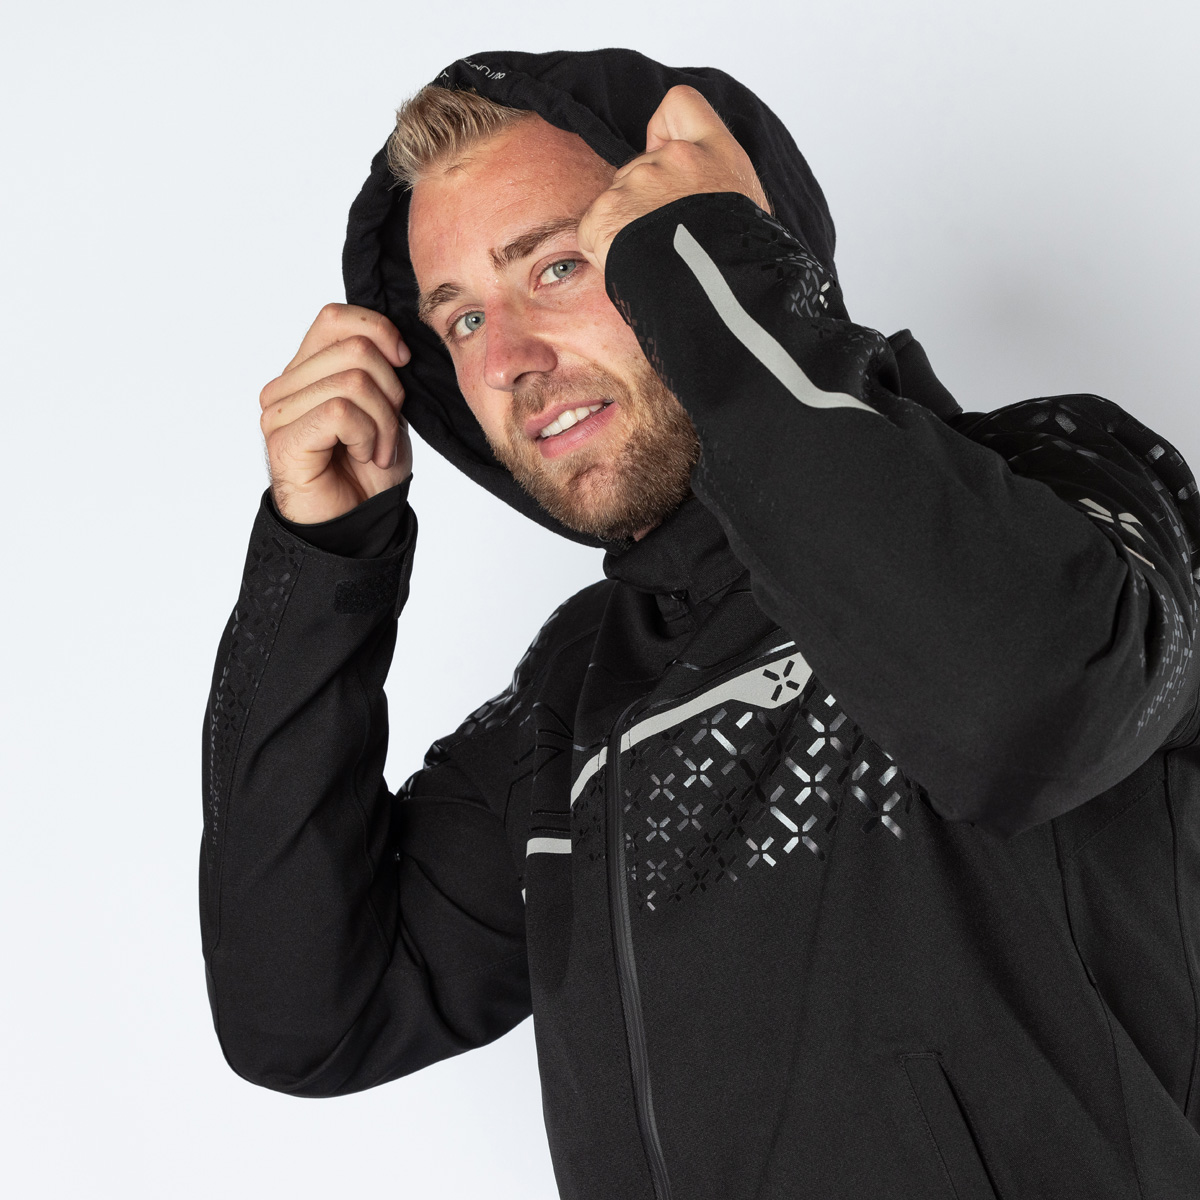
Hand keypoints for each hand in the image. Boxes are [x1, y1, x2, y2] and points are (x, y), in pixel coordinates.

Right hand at [260, 303, 411, 523]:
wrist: (359, 524)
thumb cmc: (368, 469)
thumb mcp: (385, 406)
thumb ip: (379, 366)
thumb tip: (392, 338)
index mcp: (306, 371)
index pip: (336, 317)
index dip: (380, 332)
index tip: (403, 364)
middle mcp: (285, 386)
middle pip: (355, 348)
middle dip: (391, 390)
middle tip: (387, 429)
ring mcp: (279, 412)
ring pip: (353, 381)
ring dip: (383, 422)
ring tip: (376, 449)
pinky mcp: (284, 439)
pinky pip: (340, 412)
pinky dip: (367, 436)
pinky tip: (363, 456)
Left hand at [577, 85, 769, 274]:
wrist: (719, 297)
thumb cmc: (740, 265)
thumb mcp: (746, 213)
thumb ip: (715, 189)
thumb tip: (696, 204)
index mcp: (716, 154)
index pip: (680, 105)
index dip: (664, 129)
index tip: (666, 154)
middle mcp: (677, 158)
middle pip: (641, 167)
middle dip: (645, 201)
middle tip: (666, 241)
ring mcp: (639, 182)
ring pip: (618, 200)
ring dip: (626, 228)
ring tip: (653, 260)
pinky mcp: (606, 212)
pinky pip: (593, 230)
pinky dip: (603, 250)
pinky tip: (630, 268)